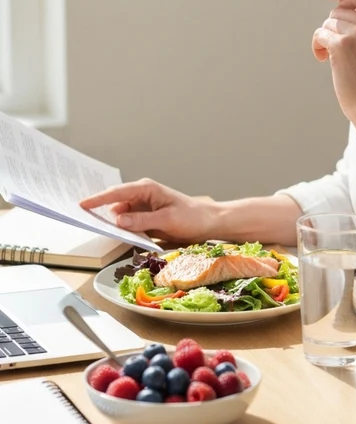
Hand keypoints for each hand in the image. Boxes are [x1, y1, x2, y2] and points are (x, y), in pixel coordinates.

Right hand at [79, 179, 216, 243]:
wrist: (207, 222)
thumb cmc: (192, 217)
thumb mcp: (167, 220)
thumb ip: (142, 220)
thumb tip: (117, 220)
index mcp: (146, 189)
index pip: (117, 193)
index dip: (97, 199)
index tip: (81, 205)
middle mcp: (141, 196)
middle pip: (114, 202)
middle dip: (98, 208)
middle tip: (81, 217)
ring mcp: (142, 207)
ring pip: (119, 214)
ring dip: (108, 221)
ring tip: (93, 227)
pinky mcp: (144, 218)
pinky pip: (127, 222)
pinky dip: (120, 228)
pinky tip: (112, 234)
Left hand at [312, 0, 355, 126]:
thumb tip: (345, 9)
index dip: (345, 7)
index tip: (343, 27)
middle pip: (339, 9)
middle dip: (333, 26)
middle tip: (335, 46)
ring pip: (328, 22)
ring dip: (325, 38)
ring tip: (330, 56)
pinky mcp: (341, 45)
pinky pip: (319, 34)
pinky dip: (317, 46)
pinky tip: (323, 59)